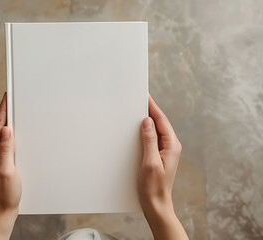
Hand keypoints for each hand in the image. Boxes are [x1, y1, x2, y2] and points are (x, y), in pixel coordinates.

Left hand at [0, 93, 21, 239]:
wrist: (3, 209)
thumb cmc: (4, 193)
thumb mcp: (7, 170)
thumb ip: (6, 149)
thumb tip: (6, 129)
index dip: (2, 110)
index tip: (6, 97)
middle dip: (5, 112)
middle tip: (12, 98)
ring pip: (2, 134)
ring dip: (8, 122)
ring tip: (15, 110)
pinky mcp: (1, 160)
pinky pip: (6, 142)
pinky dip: (11, 134)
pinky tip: (17, 131)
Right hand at [138, 95, 187, 239]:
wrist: (156, 204)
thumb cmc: (153, 187)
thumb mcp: (150, 162)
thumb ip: (149, 140)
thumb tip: (147, 121)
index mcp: (172, 146)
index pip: (161, 120)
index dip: (153, 107)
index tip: (145, 96)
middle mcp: (171, 146)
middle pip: (160, 123)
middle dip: (150, 110)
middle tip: (140, 99)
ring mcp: (166, 151)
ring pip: (156, 130)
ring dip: (148, 120)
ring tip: (138, 109)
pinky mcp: (159, 156)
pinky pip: (153, 138)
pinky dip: (145, 130)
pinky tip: (138, 129)